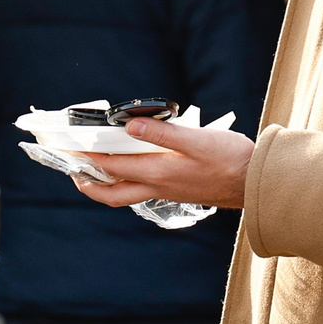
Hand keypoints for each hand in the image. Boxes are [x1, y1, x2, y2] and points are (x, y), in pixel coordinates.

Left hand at [75, 118, 254, 209]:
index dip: (86, 159)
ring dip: (104, 185)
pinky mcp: (176, 190)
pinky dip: (126, 181)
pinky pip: (141, 190)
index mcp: (158, 172)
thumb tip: (129, 128)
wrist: (255, 182)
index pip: (111, 167)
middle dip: (87, 182)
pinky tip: (129, 167)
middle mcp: (157, 186)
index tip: (67, 150)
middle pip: (111, 193)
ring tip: (92, 170)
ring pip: (125, 195)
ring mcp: (166, 190)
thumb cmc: (230, 159)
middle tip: (71, 169)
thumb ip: (162, 134)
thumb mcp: (196, 139)